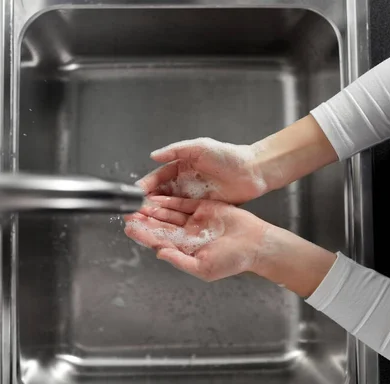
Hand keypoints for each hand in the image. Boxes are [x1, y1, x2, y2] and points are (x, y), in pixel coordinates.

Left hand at [124, 196, 335, 295]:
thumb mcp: (204, 267)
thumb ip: (180, 260)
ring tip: (137, 204)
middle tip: (127, 213)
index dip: (144, 235)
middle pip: (160, 226)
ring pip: (168, 213)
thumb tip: (159, 254)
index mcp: (185, 251)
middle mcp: (187, 236)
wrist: (256, 243)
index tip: (130, 229)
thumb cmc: (233, 260)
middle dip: (144, 220)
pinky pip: (182, 203)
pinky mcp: (203, 208)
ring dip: (153, 209)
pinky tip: (156, 198)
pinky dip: (169, 200)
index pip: (159, 241)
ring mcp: (194, 221)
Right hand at [136, 116, 337, 204]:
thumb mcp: (200, 147)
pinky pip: (186, 216)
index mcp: (181, 167)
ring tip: (145, 223)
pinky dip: (175, 222)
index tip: (135, 195)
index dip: (146, 186)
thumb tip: (153, 156)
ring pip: (170, 208)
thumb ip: (176, 150)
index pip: (158, 178)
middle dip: (147, 204)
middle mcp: (184, 183)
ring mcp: (193, 197)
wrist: (254, 171)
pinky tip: (165, 229)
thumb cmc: (228, 156)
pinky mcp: (203, 209)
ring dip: (158, 215)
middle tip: (135, 213)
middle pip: (161, 195)